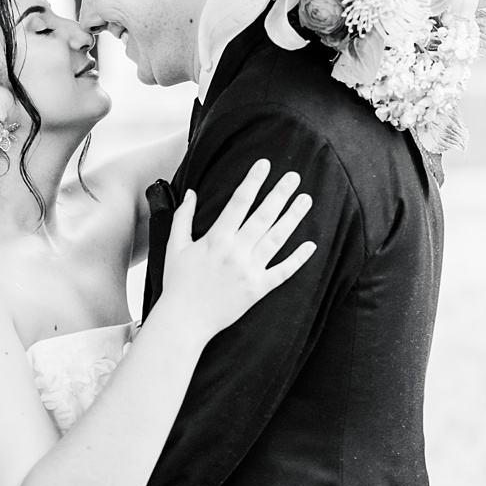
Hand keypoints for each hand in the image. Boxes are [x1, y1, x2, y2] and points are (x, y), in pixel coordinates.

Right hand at [158, 159, 315, 338]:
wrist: (183, 321)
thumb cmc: (178, 283)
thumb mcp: (174, 247)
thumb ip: (183, 218)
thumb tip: (191, 192)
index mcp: (216, 239)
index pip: (239, 202)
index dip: (253, 181)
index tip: (265, 164)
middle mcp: (235, 252)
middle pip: (263, 216)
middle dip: (280, 193)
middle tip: (295, 176)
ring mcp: (249, 271)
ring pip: (277, 238)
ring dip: (293, 217)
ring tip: (306, 200)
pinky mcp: (258, 289)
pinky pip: (283, 272)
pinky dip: (298, 259)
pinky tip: (311, 245)